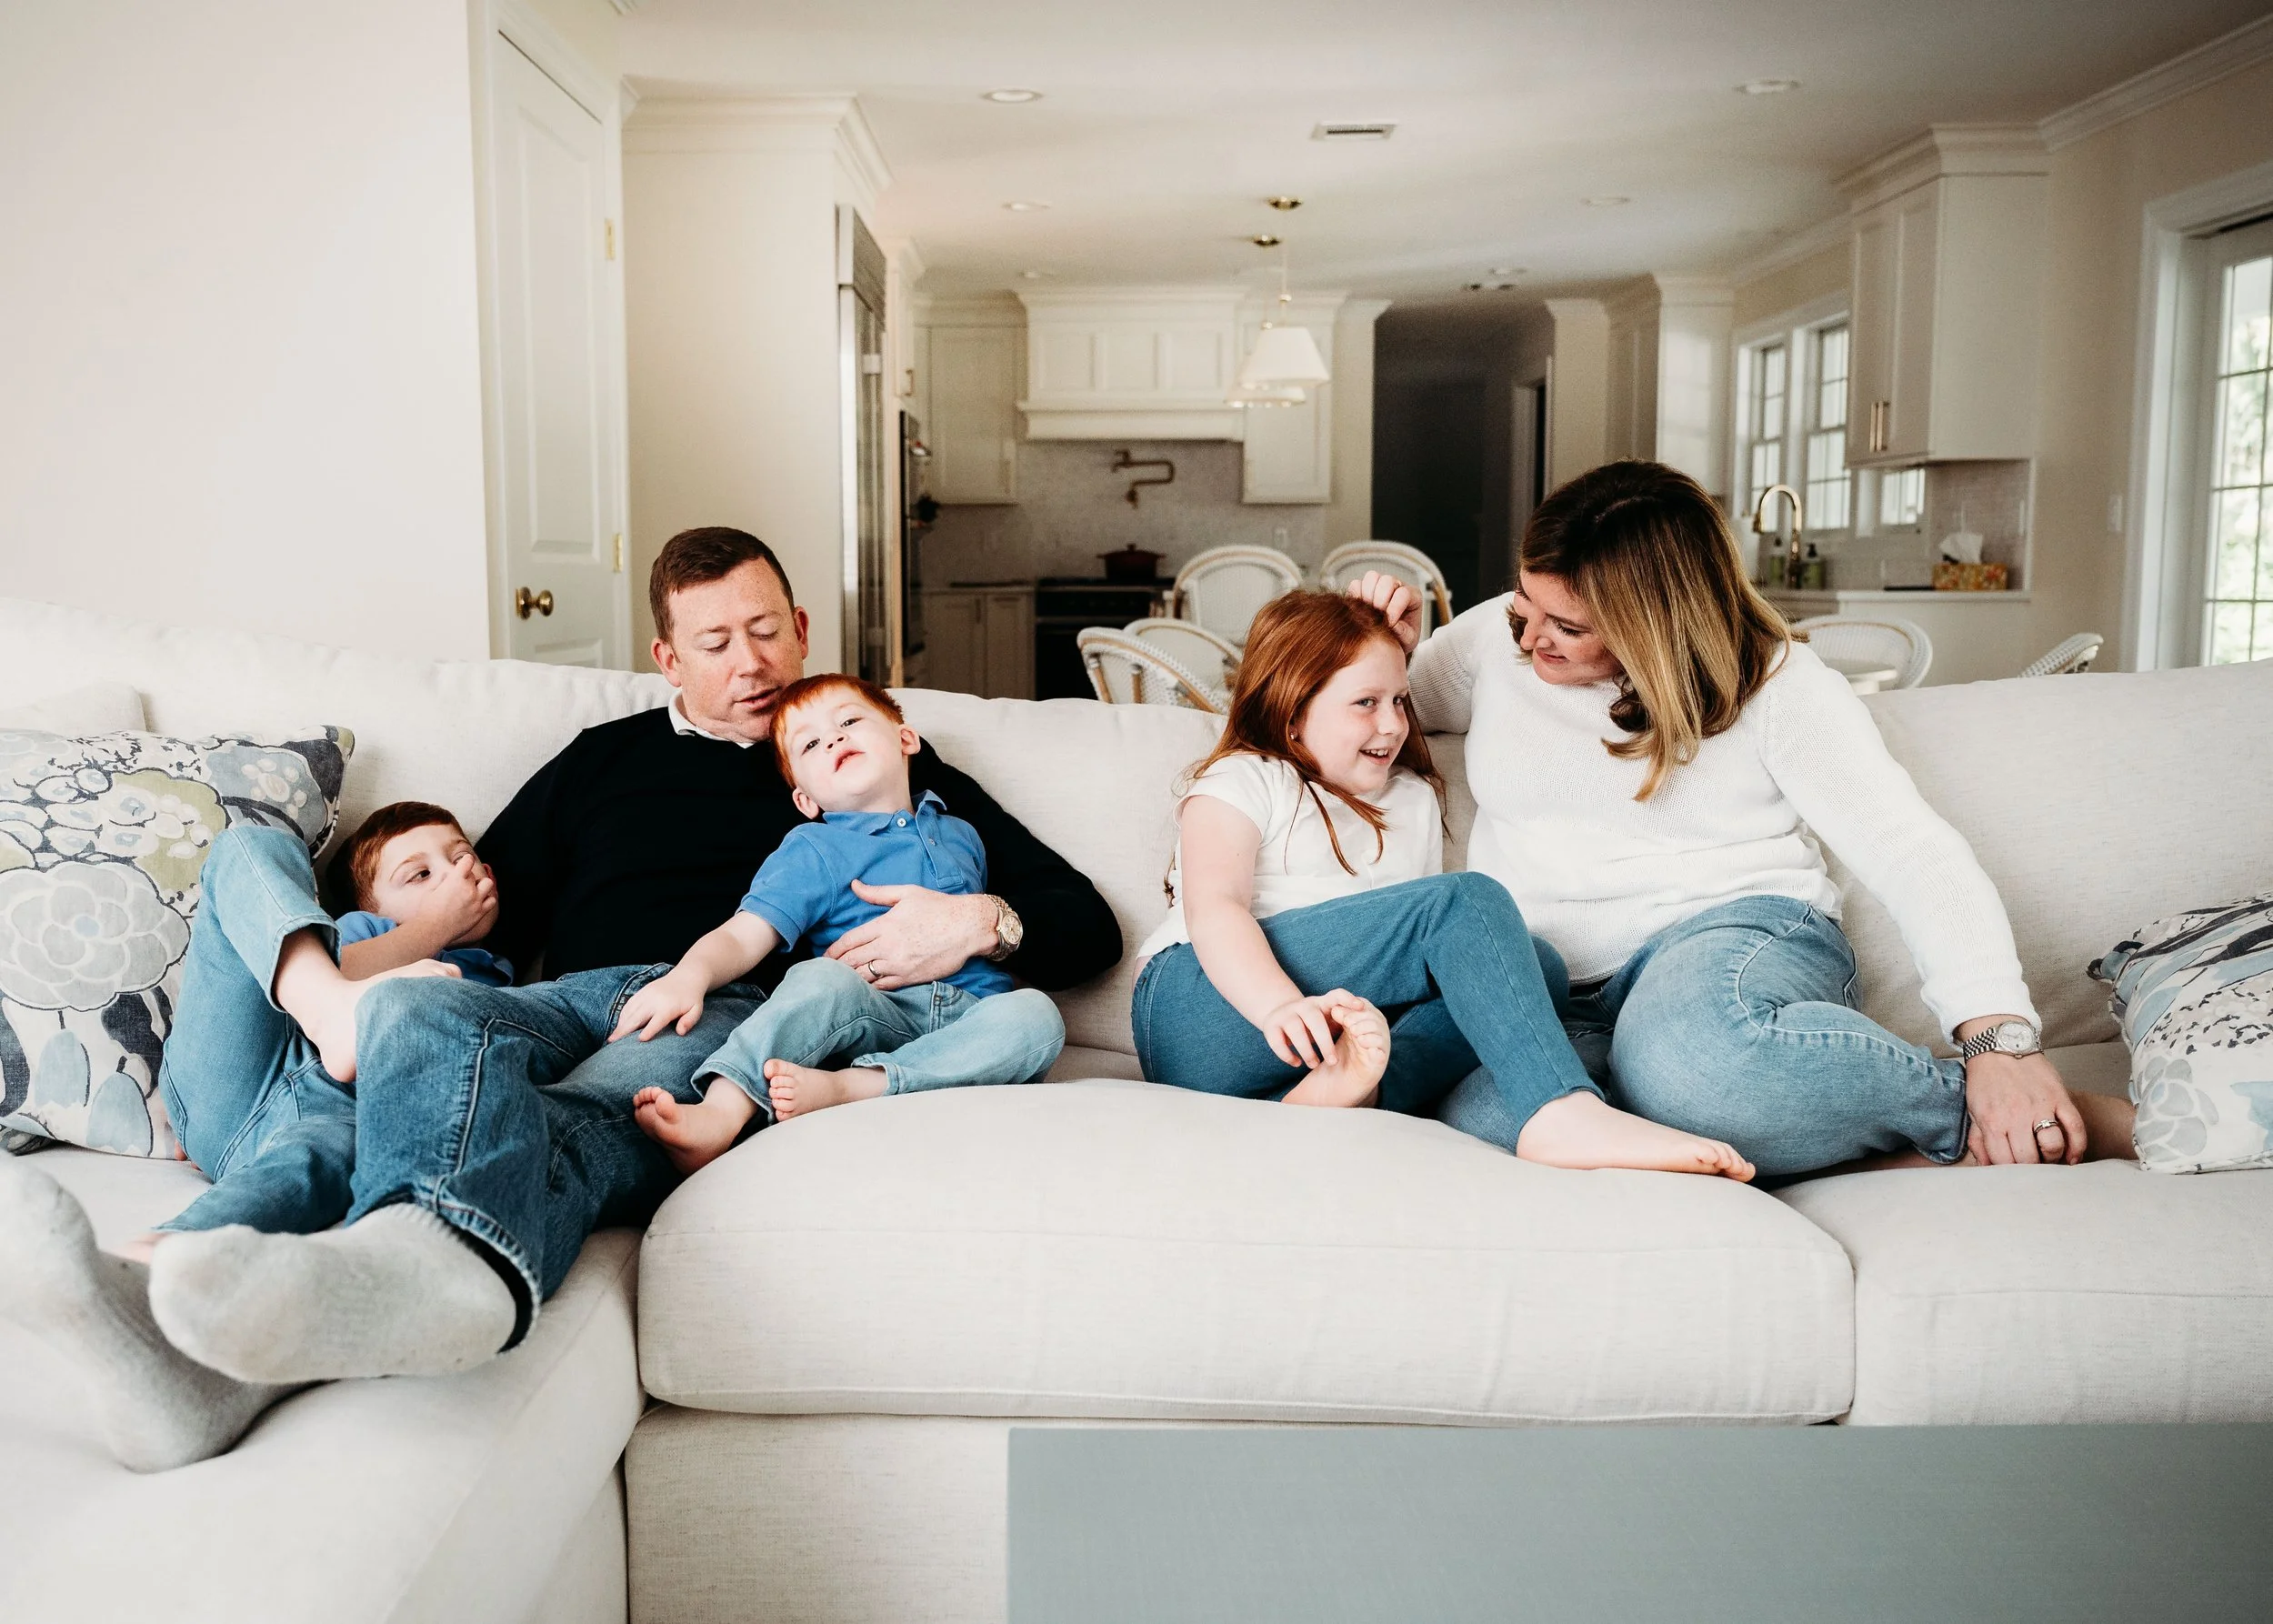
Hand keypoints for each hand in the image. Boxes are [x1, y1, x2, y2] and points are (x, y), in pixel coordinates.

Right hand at [413, 851, 498, 947]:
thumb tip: (447, 875)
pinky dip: (487, 899)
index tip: (463, 863)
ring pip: (488, 883)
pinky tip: (478, 901)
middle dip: (468, 877)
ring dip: (481, 885)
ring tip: (472, 891)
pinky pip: (492, 900)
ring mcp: (476, 901)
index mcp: (455, 880)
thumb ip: (442, 880)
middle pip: (474, 874)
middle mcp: (469, 889)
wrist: (431, 930)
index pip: (467, 861)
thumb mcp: (431, 890)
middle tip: (459, 884)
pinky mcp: (480, 912)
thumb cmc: (427, 911)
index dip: (465, 861)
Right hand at [610, 969, 708, 1042]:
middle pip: (637, 1017)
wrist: (686, 976)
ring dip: (620, 1024)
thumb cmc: (691, 998)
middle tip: (612, 1043)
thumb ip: (689, 1021)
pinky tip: (618, 1026)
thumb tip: (681, 1032)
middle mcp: (654, 1000)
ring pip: (630, 1011)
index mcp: (668, 1007)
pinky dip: (622, 1015)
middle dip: (625, 1030)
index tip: (640, 1040)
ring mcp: (646, 995)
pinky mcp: (642, 992)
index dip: (649, 1030)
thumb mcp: (696, 1010)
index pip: (657, 1021)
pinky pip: (629, 1004)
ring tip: (611, 1038)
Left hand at [825, 882, 997, 989]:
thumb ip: (877, 893)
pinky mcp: (910, 978)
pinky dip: (870, 989)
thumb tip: (854, 885)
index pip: (850, 940)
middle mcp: (888, 946)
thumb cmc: (939, 907)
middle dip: (836, 967)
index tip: (825, 956)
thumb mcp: (907, 893)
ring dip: (849, 980)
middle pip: (852, 961)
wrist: (968, 927)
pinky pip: (883, 987)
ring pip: (865, 977)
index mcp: (885, 925)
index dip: (834, 950)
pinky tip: (861, 990)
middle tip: (824, 972)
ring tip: (838, 983)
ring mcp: (899, 965)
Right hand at [1259, 989, 1368, 1069]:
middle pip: (1315, 1021)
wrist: (1279, 1013)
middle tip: (1333, 1061)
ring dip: (1307, 1051)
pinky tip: (1297, 1063)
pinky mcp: (1271, 1026)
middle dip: (1325, 1043)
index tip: (1362, 1008)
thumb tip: (1368, 1037)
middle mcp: (1304, 1005)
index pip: (1337, 995)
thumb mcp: (1327, 1018)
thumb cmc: (1312, 1022)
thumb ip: (1343, 1022)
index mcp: (1322, 1003)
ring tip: (1314, 1065)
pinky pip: (1278, 1042)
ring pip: (1296, 1032)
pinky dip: (1288, 1056)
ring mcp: (1286, 1014)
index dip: (1349, 1000)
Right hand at [1345, 571, 1421, 653]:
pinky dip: (1356, 596)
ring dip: (1367, 595)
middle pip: (1387, 580)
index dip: (1395, 608)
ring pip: (1371, 577)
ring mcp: (1379, 585)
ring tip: (1369, 613)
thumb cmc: (1402, 638)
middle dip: (1380, 600)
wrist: (1389, 641)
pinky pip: (1356, 584)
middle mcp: (1396, 586)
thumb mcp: (1409, 640)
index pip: (1403, 593)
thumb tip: (1395, 627)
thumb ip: (1405, 634)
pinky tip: (1360, 611)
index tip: (1390, 624)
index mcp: (1412, 596)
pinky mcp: (1364, 588)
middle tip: (1378, 617)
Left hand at [1963, 1051, 2084, 1163]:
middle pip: (2029, 1159)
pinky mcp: (2059, 1097)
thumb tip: (1987, 1168)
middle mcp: (2017, 1116)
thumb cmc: (1985, 1080)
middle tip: (2032, 1167)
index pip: (2004, 1163)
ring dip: (2053, 1158)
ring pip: (2053, 1146)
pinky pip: (2076, 1128)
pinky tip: (2073, 1157)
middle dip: (2031, 1168)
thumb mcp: (1973, 1111)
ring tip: (2049, 1158)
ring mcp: (2041, 1106)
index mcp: (1993, 1122)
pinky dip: (2078, 1146)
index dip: (2010, 1174)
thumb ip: (1979, 1141)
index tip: (2014, 1175)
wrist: (1999, 1046)